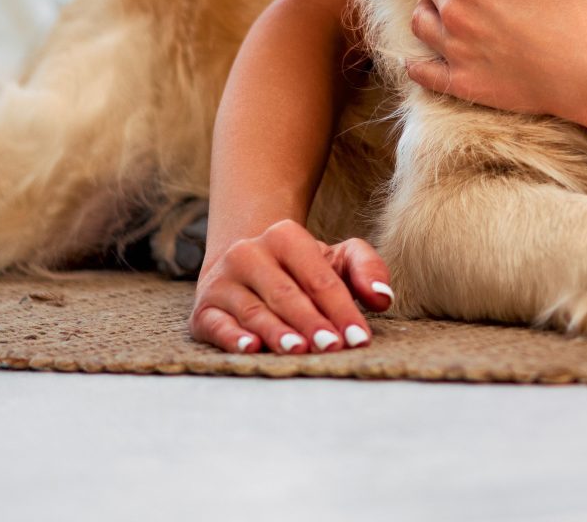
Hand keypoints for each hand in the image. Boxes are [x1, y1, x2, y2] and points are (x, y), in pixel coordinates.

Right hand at [190, 217, 392, 354]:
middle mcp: (248, 253)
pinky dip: (232, 337)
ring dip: (278, 332)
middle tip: (333, 346)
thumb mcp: (336, 258)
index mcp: (284, 236)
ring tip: (299, 349)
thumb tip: (382, 298)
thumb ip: (366, 268)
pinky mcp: (204, 309)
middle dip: (312, 322)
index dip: (341, 308)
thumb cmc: (301, 269)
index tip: (359, 337)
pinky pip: (217, 324)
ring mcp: (222, 281)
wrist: (244, 268)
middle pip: (287, 294)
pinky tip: (251, 348)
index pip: (319, 278)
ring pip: (254, 310)